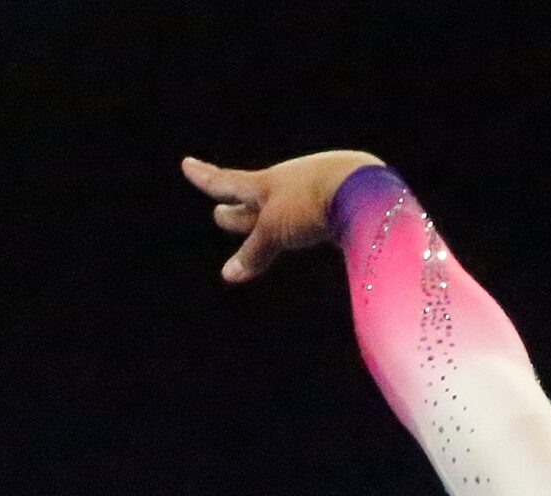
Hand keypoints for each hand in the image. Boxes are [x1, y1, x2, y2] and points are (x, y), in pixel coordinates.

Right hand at [181, 149, 381, 282]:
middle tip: (219, 211)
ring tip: (264, 220)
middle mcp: (288, 183)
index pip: (227, 183)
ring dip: (270, 218)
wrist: (363, 188)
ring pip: (284, 208)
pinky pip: (314, 215)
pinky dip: (305, 223)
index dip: (205, 178)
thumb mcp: (276, 230)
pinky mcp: (340, 202)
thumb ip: (254, 253)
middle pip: (254, 199)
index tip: (187, 164)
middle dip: (236, 209)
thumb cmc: (313, 203)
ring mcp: (315, 190)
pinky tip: (316, 223)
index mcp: (265, 184)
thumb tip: (227, 276)